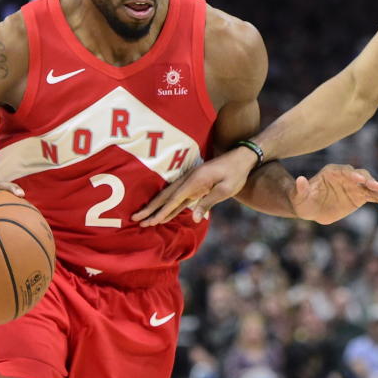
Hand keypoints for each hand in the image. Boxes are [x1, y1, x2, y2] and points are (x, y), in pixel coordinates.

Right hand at [132, 146, 257, 226]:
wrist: (242, 157)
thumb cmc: (236, 173)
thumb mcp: (226, 190)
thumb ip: (208, 202)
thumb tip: (194, 218)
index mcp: (196, 181)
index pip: (175, 198)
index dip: (162, 211)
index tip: (151, 220)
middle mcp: (189, 180)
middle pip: (166, 196)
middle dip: (151, 208)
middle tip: (136, 219)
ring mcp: (191, 182)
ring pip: (170, 196)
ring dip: (157, 207)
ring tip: (145, 219)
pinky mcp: (195, 185)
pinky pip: (179, 197)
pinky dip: (169, 206)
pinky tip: (163, 215)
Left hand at [293, 164, 377, 224]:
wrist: (310, 208)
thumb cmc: (303, 200)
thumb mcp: (299, 197)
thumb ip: (300, 189)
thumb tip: (300, 180)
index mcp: (332, 172)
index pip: (345, 171)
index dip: (352, 175)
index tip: (360, 180)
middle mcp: (346, 176)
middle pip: (362, 176)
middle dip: (370, 182)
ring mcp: (355, 186)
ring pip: (371, 188)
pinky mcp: (360, 196)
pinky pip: (374, 198)